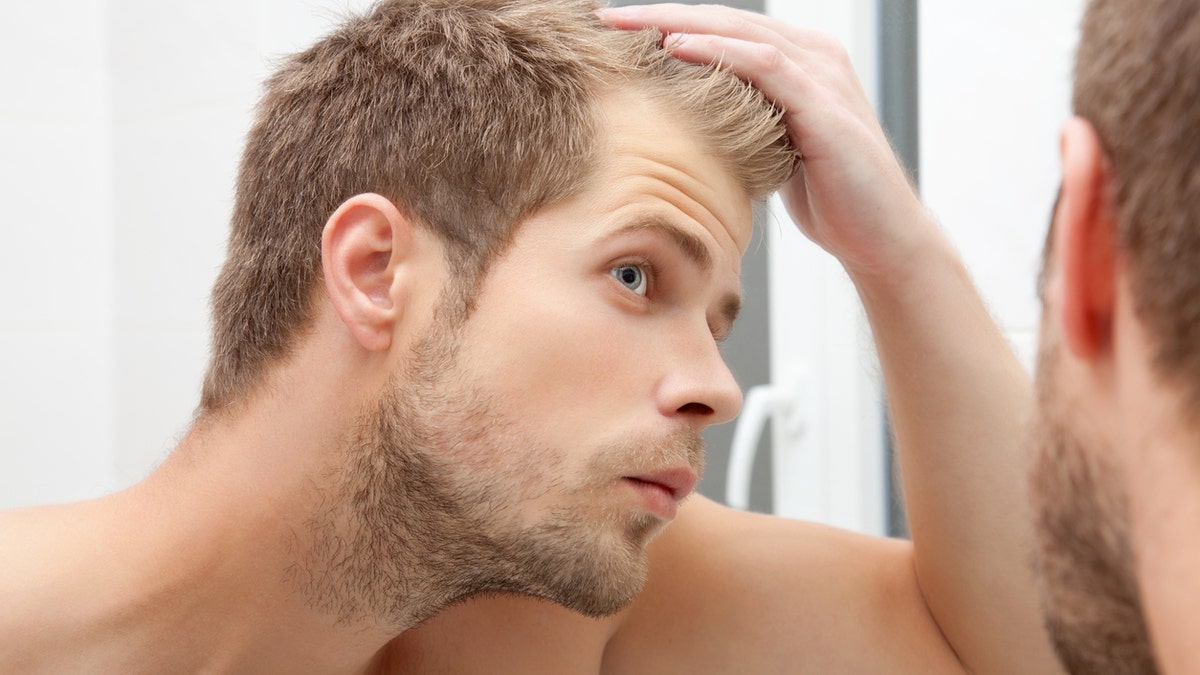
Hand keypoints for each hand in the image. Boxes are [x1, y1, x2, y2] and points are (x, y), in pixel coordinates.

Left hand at [600, 4, 935, 281]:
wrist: (880, 238)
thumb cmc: (829, 199)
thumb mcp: (774, 151)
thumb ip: (745, 125)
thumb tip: (690, 127)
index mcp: (798, 63)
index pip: (722, 31)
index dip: (665, 25)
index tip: (613, 33)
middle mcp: (813, 56)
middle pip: (723, 20)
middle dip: (659, 15)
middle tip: (604, 17)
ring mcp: (822, 75)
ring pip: (738, 32)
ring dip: (676, 23)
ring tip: (625, 25)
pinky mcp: (825, 104)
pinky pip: (763, 65)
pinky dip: (717, 52)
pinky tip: (675, 48)